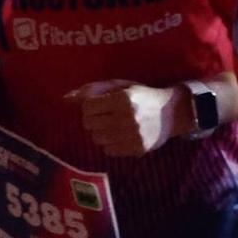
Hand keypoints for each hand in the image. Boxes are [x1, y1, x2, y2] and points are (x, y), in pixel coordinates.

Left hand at [67, 80, 181, 157]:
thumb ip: (92, 90)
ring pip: (97, 139)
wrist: (172, 112)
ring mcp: (132, 135)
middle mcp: (127, 117)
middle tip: (104, 116)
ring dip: (101, 132)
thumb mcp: (120, 86)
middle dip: (93, 119)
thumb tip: (65, 99)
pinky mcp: (136, 149)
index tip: (98, 105)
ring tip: (112, 125)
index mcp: (123, 98)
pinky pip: (109, 150)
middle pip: (90, 124)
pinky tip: (120, 135)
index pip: (88, 107)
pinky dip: (110, 143)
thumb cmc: (142, 95)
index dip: (89, 107)